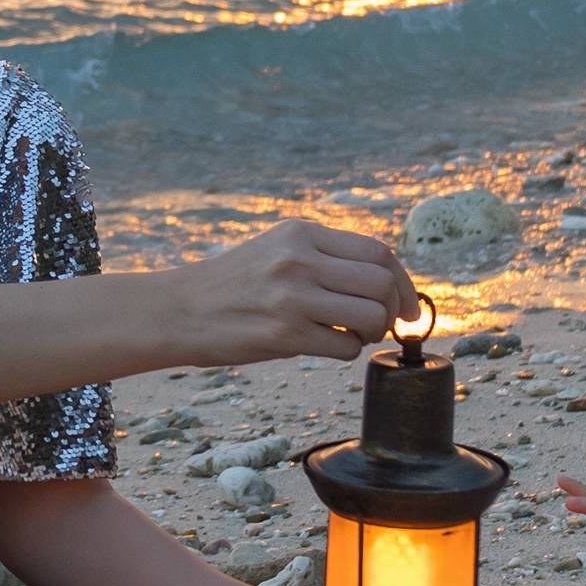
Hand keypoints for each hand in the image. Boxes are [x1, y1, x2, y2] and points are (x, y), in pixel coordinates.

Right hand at [180, 218, 422, 366]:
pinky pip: (345, 347)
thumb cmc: (232, 284)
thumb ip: (323, 255)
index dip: (403, 281)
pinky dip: (346, 351)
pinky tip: (325, 346)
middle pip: (383, 282)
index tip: (407, 303)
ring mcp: (293, 297)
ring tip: (351, 334)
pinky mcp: (284, 334)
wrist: (179, 309)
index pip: (378, 252)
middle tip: (382, 324)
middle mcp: (300, 259)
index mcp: (302, 234)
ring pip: (372, 315)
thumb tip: (383, 279)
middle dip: (394, 309)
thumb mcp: (277, 248)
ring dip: (372, 332)